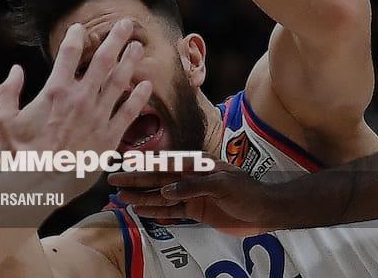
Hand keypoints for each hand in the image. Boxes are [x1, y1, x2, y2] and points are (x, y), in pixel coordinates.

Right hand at [0, 19, 152, 192]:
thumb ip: (8, 92)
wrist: (39, 188)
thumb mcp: (4, 122)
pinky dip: (139, 97)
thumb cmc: (19, 156)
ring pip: (120, 82)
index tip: (80, 27)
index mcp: (56, 92)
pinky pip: (129, 113)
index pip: (69, 53)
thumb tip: (16, 69)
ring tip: (138, 47)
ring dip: (130, 62)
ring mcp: (98, 118)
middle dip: (116, 39)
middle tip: (126, 24)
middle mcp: (81, 99)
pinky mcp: (109, 138)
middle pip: (103, 60)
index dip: (76, 36)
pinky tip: (147, 85)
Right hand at [109, 158, 282, 236]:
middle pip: (157, 179)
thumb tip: (166, 189)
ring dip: (141, 196)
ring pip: (161, 196)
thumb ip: (193, 186)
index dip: (143, 166)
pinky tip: (141, 211)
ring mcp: (192, 195)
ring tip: (121, 197)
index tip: (124, 166)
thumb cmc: (247, 191)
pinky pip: (171, 211)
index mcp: (197, 166)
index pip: (165, 165)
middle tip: (113, 182)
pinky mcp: (196, 210)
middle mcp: (190, 178)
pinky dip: (156, 211)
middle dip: (135, 181)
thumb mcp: (223, 184)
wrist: (265, 210)